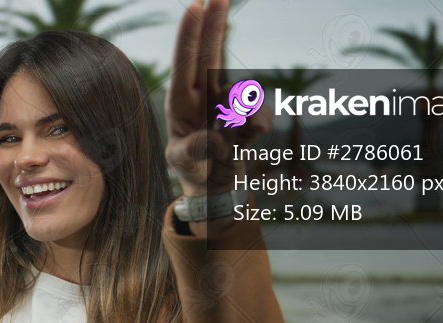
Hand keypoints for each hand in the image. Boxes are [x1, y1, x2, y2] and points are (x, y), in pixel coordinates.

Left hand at [165, 0, 271, 197]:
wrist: (214, 185)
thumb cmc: (191, 168)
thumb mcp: (182, 161)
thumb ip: (194, 150)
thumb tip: (214, 138)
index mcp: (180, 102)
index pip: (185, 64)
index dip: (190, 36)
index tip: (195, 8)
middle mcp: (203, 96)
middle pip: (210, 54)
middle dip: (214, 24)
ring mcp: (227, 103)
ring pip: (243, 92)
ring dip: (242, 114)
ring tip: (228, 143)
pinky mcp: (248, 114)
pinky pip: (262, 112)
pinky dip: (259, 124)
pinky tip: (250, 138)